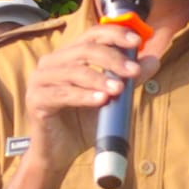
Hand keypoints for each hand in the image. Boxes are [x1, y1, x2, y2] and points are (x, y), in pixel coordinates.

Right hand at [23, 24, 156, 172]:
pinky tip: (101, 100)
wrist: (60, 154)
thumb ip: (128, 78)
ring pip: (74, 71)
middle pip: (84, 50)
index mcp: (69, 56)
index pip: (92, 34)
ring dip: (100, 78)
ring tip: (119, 89)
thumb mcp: (111, 98)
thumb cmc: (83, 123)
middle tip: (133, 71)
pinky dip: (84, 96)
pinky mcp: (35, 100)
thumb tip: (153, 60)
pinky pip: (62, 94)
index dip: (115, 34)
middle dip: (113, 58)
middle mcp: (51, 63)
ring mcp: (40, 80)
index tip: (138, 41)